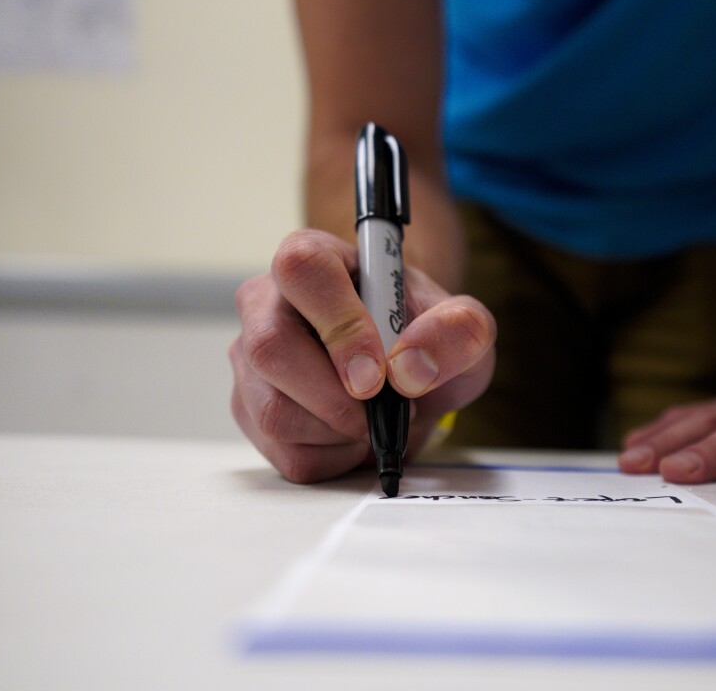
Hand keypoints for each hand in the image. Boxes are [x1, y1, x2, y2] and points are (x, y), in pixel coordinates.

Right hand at [229, 229, 495, 482]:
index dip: (339, 324)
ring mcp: (250, 359)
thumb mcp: (464, 325)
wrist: (408, 370)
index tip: (376, 373)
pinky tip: (354, 436)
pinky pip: (284, 453)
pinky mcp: (251, 410)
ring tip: (374, 418)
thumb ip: (458, 330)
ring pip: (275, 411)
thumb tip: (410, 367)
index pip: (302, 269)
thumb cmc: (424, 335)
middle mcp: (267, 302)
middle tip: (385, 406)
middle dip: (338, 397)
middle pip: (271, 349)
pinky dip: (334, 458)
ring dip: (341, 431)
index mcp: (315, 258)